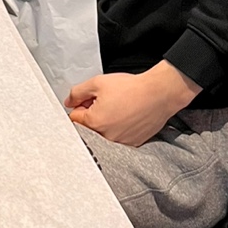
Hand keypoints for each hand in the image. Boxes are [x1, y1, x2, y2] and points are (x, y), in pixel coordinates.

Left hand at [65, 61, 200, 146]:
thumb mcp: (96, 83)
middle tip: (104, 102)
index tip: (89, 99)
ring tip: (118, 108)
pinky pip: (119, 138)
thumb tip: (69, 102)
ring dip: (105, 123)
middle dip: (91, 115)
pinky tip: (127, 116)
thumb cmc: (130, 88)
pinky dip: (120, 129)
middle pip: (88, 128)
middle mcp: (107, 136)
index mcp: (94, 122)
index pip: (75, 118)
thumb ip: (77, 93)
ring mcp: (121, 142)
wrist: (159, 93)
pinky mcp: (134, 143)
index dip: (80, 105)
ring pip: (104, 134)